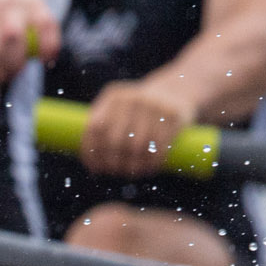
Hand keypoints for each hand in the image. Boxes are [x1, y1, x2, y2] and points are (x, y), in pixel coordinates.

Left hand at [81, 77, 198, 177]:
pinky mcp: (172, 115)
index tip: (95, 169)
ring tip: (131, 173)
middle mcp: (131, 98)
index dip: (92, 152)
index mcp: (113, 96)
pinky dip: (152, 163)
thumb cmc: (138, 111)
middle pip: (114, 140)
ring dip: (133, 166)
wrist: (174, 92)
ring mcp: (153, 105)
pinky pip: (159, 147)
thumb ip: (102, 130)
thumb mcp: (118, 110)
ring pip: (137, 147)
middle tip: (115, 172)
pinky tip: (148, 170)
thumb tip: (92, 166)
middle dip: (113, 162)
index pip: (95, 129)